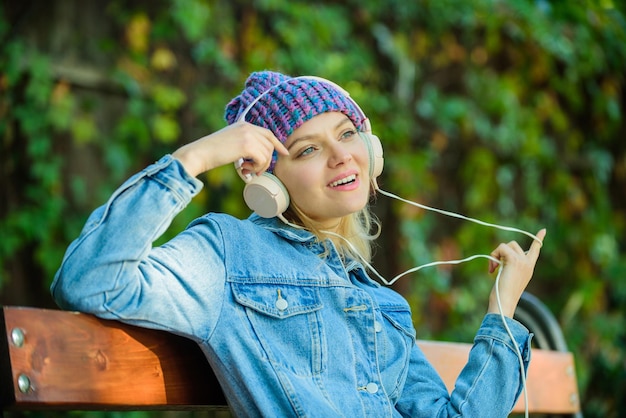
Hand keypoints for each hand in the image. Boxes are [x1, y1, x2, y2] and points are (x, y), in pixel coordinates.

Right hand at [172, 121, 288, 176]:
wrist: (200, 153)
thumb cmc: (212, 152)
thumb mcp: (231, 142)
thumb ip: (244, 144)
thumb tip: (259, 157)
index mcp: (244, 125)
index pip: (267, 133)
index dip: (278, 143)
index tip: (285, 153)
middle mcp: (248, 127)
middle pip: (270, 145)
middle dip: (267, 160)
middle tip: (255, 171)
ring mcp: (248, 135)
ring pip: (267, 154)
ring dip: (260, 166)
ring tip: (246, 170)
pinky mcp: (247, 145)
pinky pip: (262, 159)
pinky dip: (256, 168)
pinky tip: (244, 169)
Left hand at [487, 229, 546, 316]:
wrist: (504, 302)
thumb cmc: (503, 294)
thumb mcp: (509, 277)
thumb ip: (509, 266)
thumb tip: (500, 257)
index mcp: (529, 267)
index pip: (535, 250)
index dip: (538, 239)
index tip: (543, 230)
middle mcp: (528, 263)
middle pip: (513, 244)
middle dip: (500, 253)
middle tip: (494, 267)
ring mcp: (522, 261)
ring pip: (506, 245)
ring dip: (495, 254)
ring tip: (493, 268)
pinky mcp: (514, 260)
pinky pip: (501, 248)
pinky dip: (493, 256)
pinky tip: (492, 269)